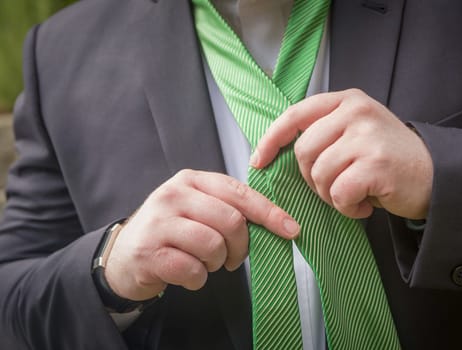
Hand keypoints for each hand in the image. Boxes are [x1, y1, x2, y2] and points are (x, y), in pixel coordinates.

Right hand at [104, 170, 299, 300]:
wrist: (124, 255)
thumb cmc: (171, 231)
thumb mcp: (197, 208)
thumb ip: (228, 207)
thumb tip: (275, 221)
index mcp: (192, 180)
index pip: (239, 193)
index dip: (269, 212)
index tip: (291, 229)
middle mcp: (173, 195)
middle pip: (231, 221)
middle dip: (241, 246)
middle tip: (233, 258)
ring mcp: (159, 223)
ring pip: (213, 246)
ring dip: (217, 263)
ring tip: (205, 263)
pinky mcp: (149, 252)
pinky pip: (193, 270)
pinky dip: (198, 278)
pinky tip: (188, 274)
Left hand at [251, 88, 432, 219]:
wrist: (436, 175)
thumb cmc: (389, 158)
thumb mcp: (357, 131)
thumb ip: (325, 131)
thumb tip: (277, 152)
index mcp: (347, 101)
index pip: (295, 114)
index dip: (272, 139)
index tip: (259, 160)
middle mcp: (356, 112)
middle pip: (304, 151)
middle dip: (311, 178)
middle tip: (334, 187)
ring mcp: (367, 136)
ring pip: (319, 174)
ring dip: (330, 195)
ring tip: (352, 195)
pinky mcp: (376, 164)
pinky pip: (338, 194)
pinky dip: (347, 208)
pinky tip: (364, 205)